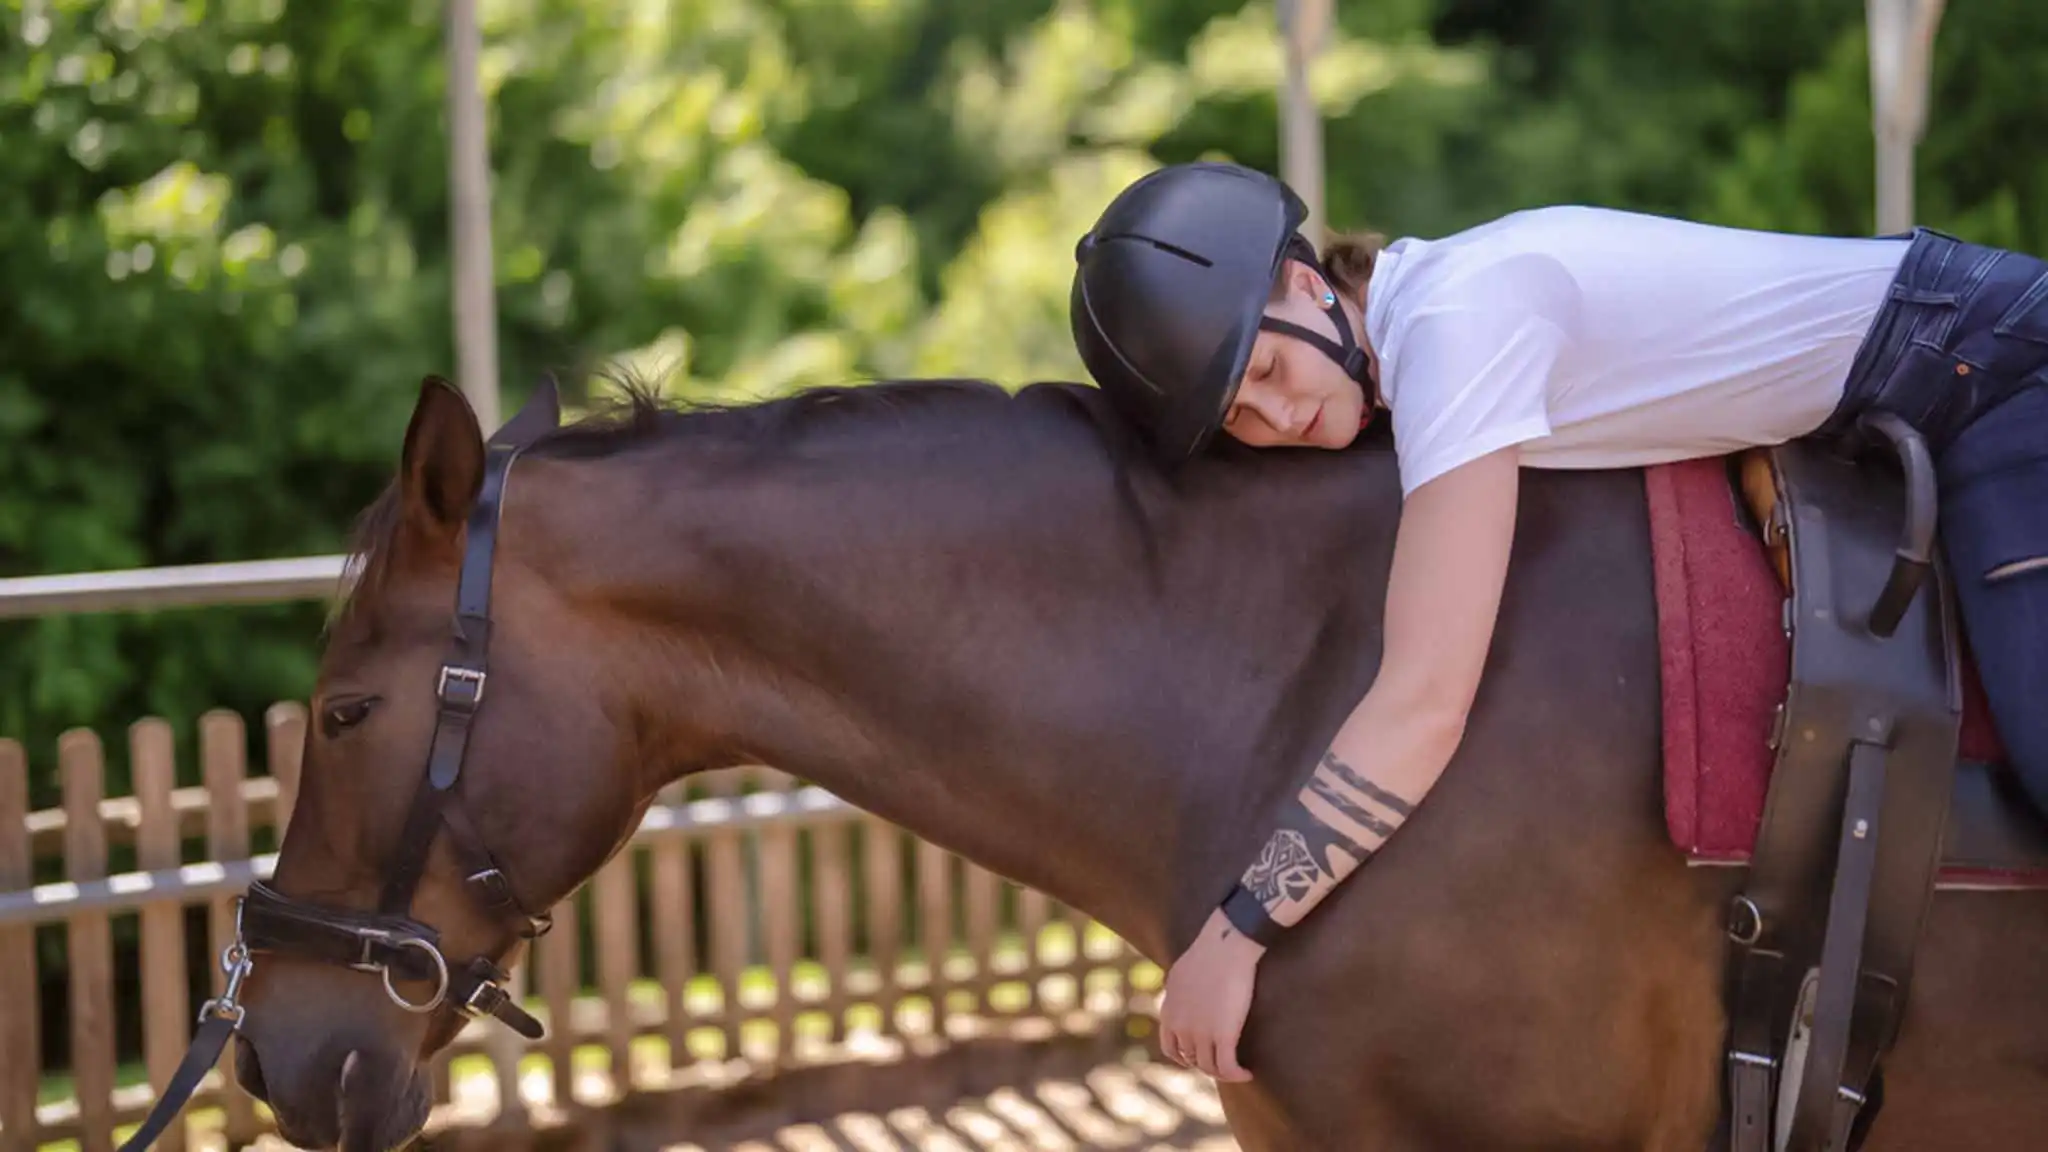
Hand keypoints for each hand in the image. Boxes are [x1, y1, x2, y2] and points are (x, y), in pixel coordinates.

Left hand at [1157, 907, 1264, 1081]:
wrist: (1225, 945)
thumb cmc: (1210, 951)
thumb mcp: (1181, 972)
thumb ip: (1178, 990)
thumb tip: (1179, 993)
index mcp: (1169, 1012)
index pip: (1171, 1048)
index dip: (1186, 1057)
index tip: (1201, 1056)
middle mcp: (1180, 1026)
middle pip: (1192, 1059)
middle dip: (1208, 1063)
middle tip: (1227, 1060)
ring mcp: (1200, 1033)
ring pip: (1211, 1067)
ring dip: (1225, 1073)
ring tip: (1239, 1069)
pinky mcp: (1223, 1035)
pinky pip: (1228, 1068)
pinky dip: (1237, 1075)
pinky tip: (1247, 1073)